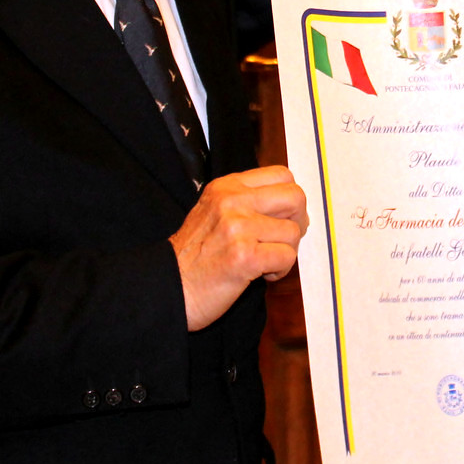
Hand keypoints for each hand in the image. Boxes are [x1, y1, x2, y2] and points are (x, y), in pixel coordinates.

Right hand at [170, 165, 308, 329]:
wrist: (167, 288)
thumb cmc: (195, 256)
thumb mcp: (214, 212)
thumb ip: (246, 201)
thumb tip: (292, 204)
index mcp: (227, 187)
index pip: (281, 175)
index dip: (289, 200)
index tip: (281, 219)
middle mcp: (232, 201)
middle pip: (295, 197)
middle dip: (297, 222)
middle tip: (281, 240)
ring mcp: (238, 227)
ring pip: (293, 231)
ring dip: (285, 252)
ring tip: (263, 261)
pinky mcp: (245, 256)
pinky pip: (287, 257)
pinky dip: (280, 270)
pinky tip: (259, 274)